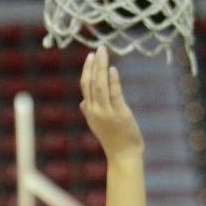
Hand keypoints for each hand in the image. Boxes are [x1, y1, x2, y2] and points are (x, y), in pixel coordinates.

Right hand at [79, 46, 143, 161]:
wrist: (123, 157)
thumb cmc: (113, 140)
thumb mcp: (97, 125)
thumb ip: (89, 112)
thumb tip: (82, 102)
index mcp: (89, 111)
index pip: (85, 86)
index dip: (87, 70)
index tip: (90, 57)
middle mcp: (95, 111)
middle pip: (91, 83)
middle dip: (94, 64)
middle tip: (99, 49)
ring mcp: (107, 113)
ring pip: (100, 86)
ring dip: (101, 68)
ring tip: (104, 53)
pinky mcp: (120, 115)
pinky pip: (114, 95)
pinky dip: (113, 81)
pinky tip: (113, 69)